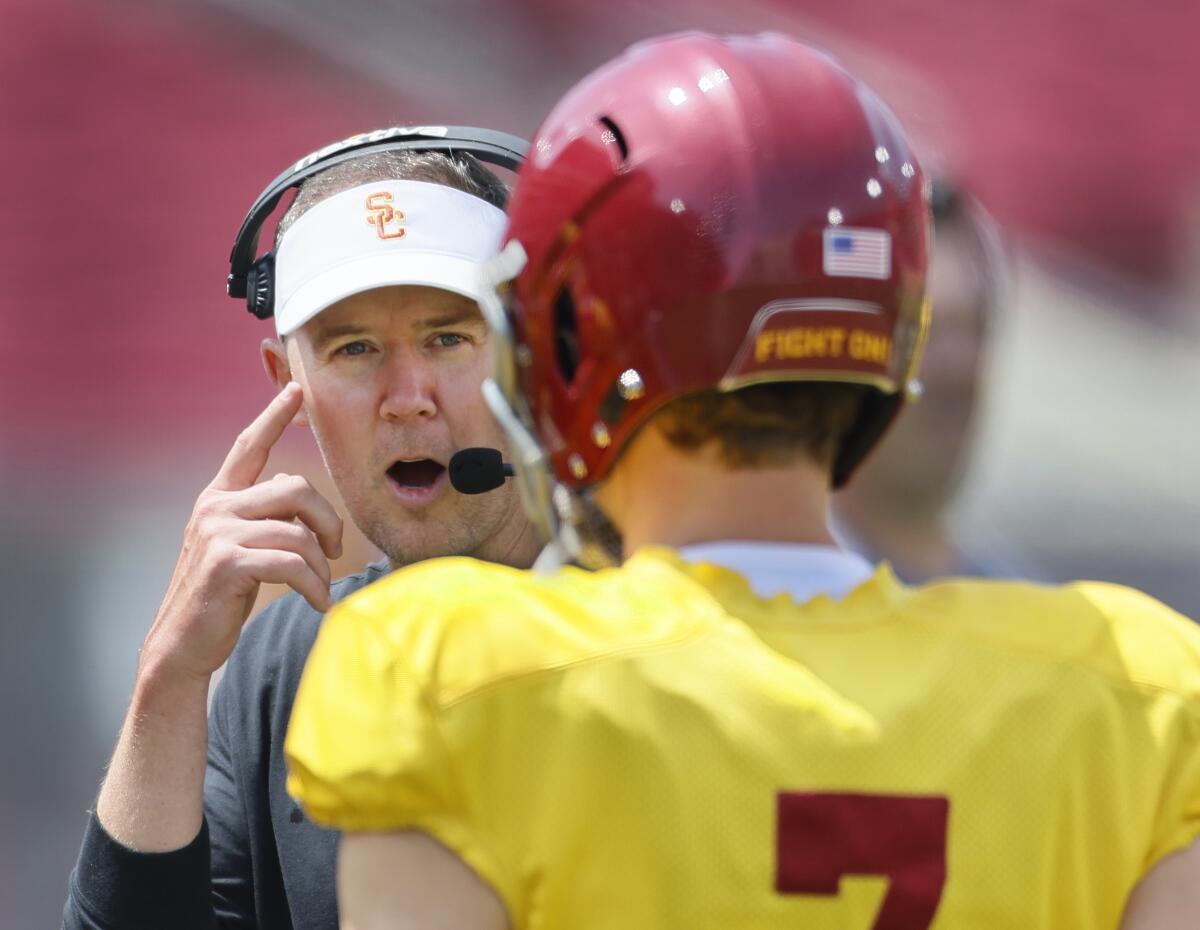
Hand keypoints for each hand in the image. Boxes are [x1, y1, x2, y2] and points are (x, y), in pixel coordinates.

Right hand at [140, 383, 343, 682]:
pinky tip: (318, 603)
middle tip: (336, 551)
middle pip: (297, 487)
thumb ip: (265, 519)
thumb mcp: (241, 547)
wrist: (184, 644)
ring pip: (299, 530)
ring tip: (321, 588)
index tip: (296, 387)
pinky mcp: (226, 563)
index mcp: (220, 497)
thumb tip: (307, 507)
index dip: (274, 414)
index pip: (249, 445)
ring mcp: (218, 532)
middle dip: (328, 520)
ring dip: (321, 565)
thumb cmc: (221, 596)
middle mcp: (216, 506)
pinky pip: (292, 562)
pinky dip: (314, 586)